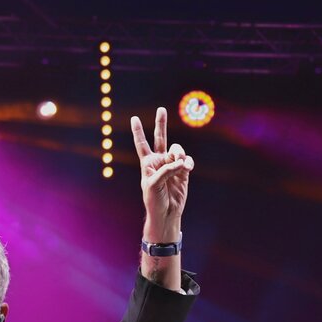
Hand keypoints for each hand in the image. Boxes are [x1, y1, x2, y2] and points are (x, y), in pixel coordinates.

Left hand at [132, 107, 193, 237]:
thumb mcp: (154, 183)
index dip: (138, 131)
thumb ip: (166, 169)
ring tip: (180, 166)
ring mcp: (172, 165)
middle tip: (161, 109)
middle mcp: (160, 161)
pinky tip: (187, 169)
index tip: (134, 118)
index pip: (142, 144)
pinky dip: (188, 163)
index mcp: (147, 163)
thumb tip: (182, 162)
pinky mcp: (184, 171)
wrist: (166, 213)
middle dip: (161, 123)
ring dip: (179, 155)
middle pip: (160, 138)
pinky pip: (188, 160)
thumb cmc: (154, 200)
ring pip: (178, 150)